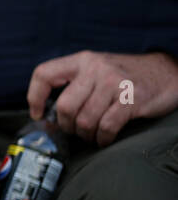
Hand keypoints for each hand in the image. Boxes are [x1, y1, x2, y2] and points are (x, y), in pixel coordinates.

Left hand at [28, 50, 177, 146]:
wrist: (167, 73)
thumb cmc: (125, 77)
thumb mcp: (96, 69)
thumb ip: (74, 83)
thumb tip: (45, 113)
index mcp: (82, 60)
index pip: (44, 74)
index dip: (34, 97)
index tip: (38, 114)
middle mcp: (96, 68)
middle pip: (64, 107)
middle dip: (66, 126)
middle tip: (73, 130)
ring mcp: (115, 83)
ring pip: (84, 120)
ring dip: (85, 135)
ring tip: (91, 135)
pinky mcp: (132, 99)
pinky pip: (106, 127)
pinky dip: (102, 138)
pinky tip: (104, 138)